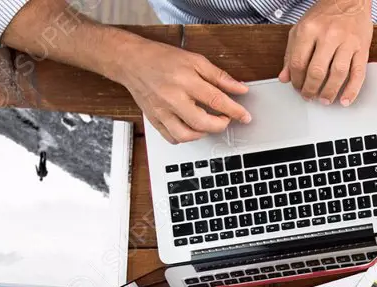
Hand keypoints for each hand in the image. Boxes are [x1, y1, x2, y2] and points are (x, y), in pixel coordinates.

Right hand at [111, 36, 251, 143]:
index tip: (245, 117)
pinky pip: (171, 138)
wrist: (132, 61)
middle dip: (219, 125)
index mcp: (185, 81)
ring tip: (208, 124)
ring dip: (202, 134)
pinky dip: (184, 137)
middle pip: (202, 123)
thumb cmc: (162, 59)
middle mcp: (172, 98)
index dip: (234, 111)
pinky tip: (190, 128)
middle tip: (225, 119)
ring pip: (185, 135)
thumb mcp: (195, 60)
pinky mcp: (154, 119)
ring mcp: (161, 111)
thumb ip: (219, 77)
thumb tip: (240, 89)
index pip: (216, 100)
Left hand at [279, 0, 373, 105]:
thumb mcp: (302, 29)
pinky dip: (352, 90)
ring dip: (329, 92)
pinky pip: (358, 73)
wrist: (349, 0)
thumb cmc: (325, 15)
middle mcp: (328, 35)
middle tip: (309, 96)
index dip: (296, 80)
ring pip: (338, 74)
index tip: (297, 88)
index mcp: (309, 30)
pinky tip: (345, 100)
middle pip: (317, 71)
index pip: (298, 63)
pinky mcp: (362, 48)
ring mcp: (347, 42)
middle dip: (311, 89)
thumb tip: (284, 77)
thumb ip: (291, 53)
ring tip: (324, 100)